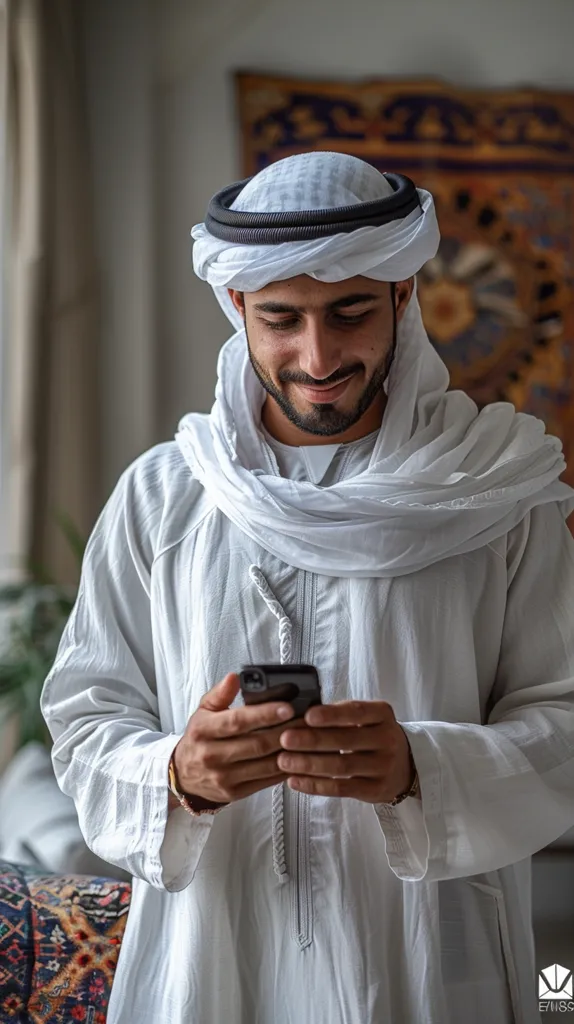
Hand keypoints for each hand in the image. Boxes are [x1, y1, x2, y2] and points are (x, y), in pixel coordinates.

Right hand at [173, 673, 297, 806]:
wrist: (183, 775)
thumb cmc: (199, 738)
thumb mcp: (203, 711)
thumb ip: (220, 694)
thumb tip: (234, 677)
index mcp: (203, 730)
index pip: (237, 721)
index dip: (264, 714)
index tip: (287, 708)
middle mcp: (211, 756)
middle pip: (256, 744)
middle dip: (286, 732)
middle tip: (307, 720)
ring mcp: (223, 778)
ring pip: (264, 764)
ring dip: (290, 751)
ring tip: (307, 737)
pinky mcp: (234, 793)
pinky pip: (265, 781)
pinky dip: (284, 769)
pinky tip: (298, 757)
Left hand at [277, 700, 415, 803]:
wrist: (405, 765)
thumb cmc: (373, 735)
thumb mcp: (367, 718)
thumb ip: (340, 713)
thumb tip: (301, 712)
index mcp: (382, 714)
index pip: (356, 712)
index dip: (332, 714)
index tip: (308, 715)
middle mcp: (387, 739)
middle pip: (345, 740)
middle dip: (312, 740)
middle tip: (285, 739)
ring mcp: (383, 767)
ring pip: (342, 766)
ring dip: (309, 764)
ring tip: (283, 761)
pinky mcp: (376, 790)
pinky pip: (342, 788)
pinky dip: (316, 785)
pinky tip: (295, 780)